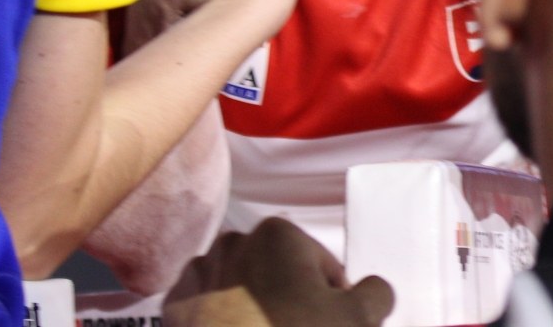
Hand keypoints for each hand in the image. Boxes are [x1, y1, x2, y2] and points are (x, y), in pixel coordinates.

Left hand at [165, 217, 393, 326]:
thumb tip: (373, 290)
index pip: (323, 267)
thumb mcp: (359, 319)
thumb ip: (376, 293)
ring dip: (255, 310)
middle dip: (293, 302)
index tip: (331, 323)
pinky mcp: (175, 310)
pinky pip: (207, 311)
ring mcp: (199, 276)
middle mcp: (233, 243)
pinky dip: (222, 324)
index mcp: (278, 234)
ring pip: (242, 291)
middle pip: (281, 275)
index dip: (334, 300)